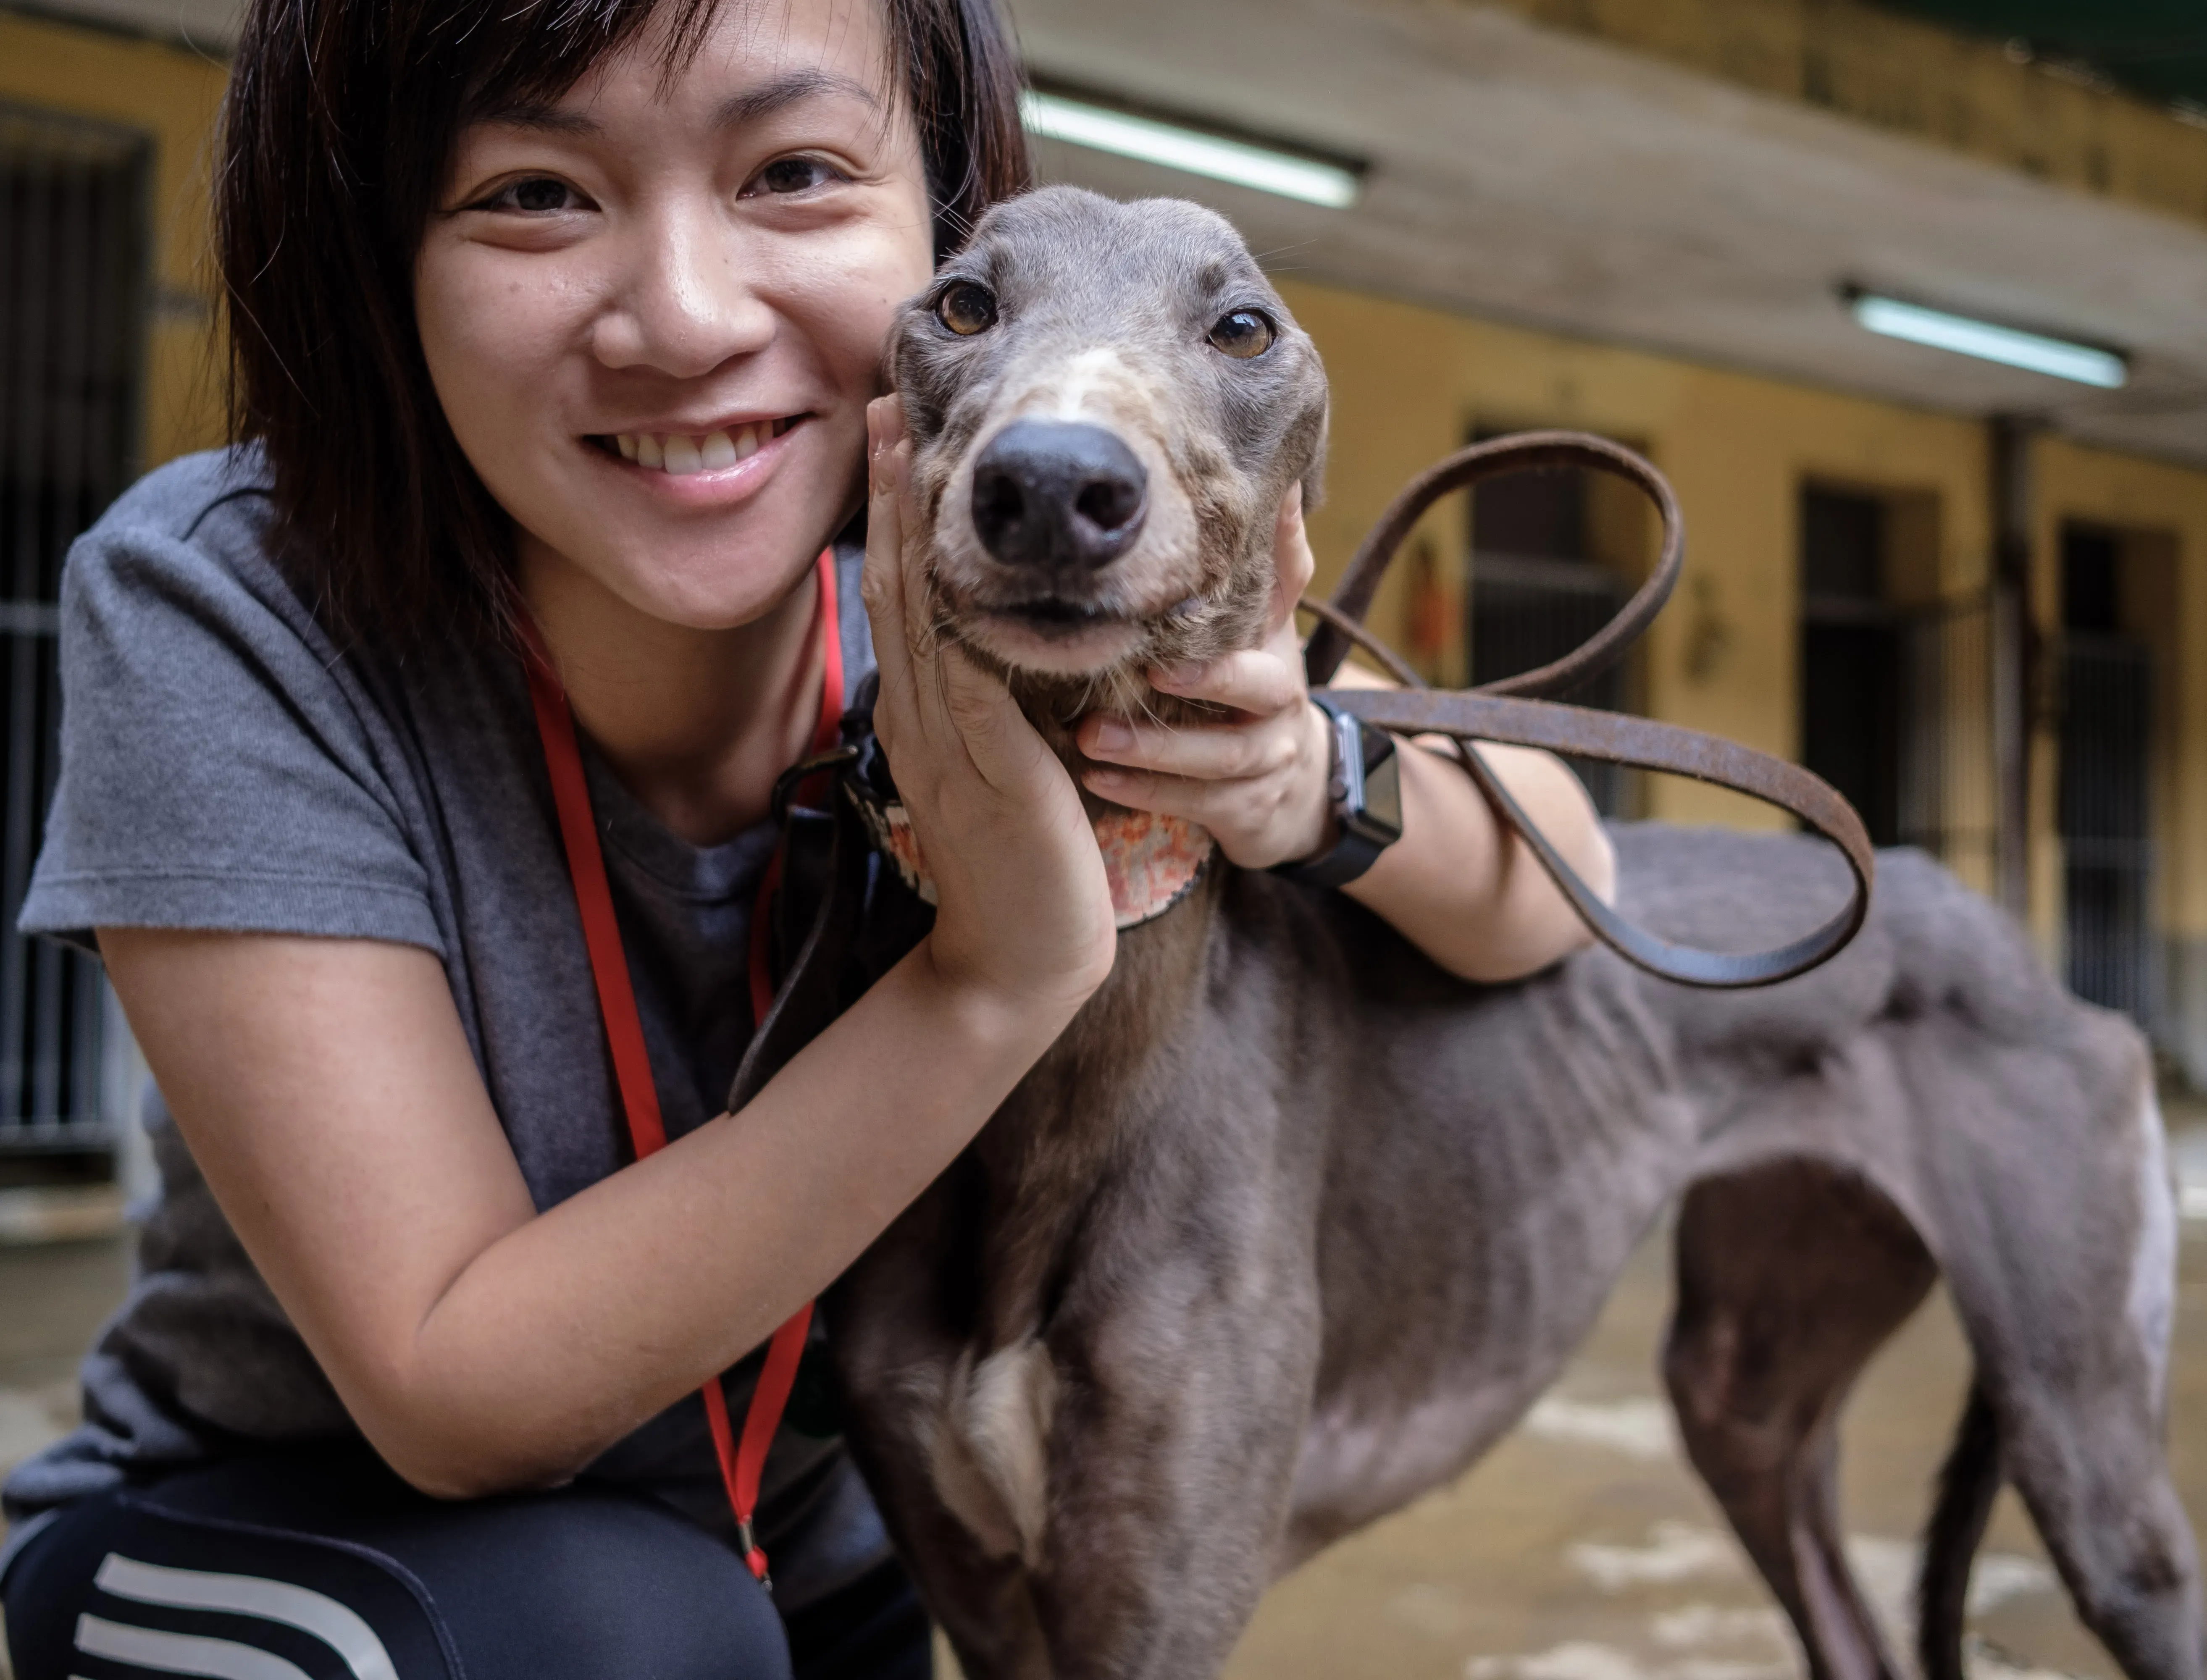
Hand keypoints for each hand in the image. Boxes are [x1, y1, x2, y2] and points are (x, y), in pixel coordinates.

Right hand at [862, 397, 1116, 1008]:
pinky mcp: (990, 780)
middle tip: (886, 408)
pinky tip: (958, 572)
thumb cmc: (1022, 859)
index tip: (894, 434)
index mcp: (924, 714)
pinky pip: (971, 689)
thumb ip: (989, 699)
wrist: (1019, 959)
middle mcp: (922, 721)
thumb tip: (991, 634)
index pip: (902, 594)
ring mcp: (947, 750)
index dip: (891, 513)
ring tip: (911, 455)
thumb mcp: (999, 760)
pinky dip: (962, 626)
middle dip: (891, 497)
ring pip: (922, 624)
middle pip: (898, 589)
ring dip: (912, 536)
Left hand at [1077, 486, 1333, 869]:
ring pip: (1218, 758)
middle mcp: (1282, 698)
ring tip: (1091, 739)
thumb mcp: (1262, 624)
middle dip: (1204, 681)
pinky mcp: (1244, 808)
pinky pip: (1193, 802)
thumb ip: (1266, 559)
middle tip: (1147, 673)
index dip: (1266, 570)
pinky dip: (1143, 791)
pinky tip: (1093, 779)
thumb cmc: (1251, 688)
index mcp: (1276, 640)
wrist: (1294, 789)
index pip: (1285, 593)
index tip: (1209, 563)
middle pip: (1256, 687)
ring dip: (1154, 748)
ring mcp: (1267, 758)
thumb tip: (1282, 473)